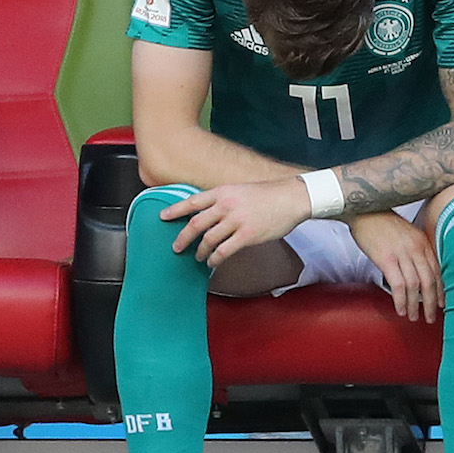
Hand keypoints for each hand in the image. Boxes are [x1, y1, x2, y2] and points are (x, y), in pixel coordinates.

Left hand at [162, 178, 310, 266]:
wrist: (291, 198)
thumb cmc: (267, 195)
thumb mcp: (240, 190)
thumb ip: (223, 200)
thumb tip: (206, 213)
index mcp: (223, 192)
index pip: (192, 201)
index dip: (175, 210)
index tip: (162, 217)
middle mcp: (226, 205)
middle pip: (196, 223)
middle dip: (183, 237)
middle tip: (176, 247)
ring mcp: (236, 220)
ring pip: (208, 239)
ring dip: (200, 251)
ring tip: (197, 257)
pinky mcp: (247, 235)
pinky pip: (224, 251)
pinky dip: (215, 259)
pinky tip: (212, 262)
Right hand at [350, 211, 440, 321]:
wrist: (364, 209)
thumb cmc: (382, 222)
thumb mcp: (406, 233)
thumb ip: (415, 249)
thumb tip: (419, 271)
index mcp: (422, 242)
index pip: (437, 271)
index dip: (440, 290)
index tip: (440, 303)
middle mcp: (416, 248)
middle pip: (429, 281)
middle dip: (431, 302)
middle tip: (431, 317)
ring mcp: (402, 254)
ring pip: (415, 286)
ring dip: (415, 305)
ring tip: (414, 317)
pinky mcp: (386, 259)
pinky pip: (398, 285)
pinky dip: (401, 300)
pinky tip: (400, 309)